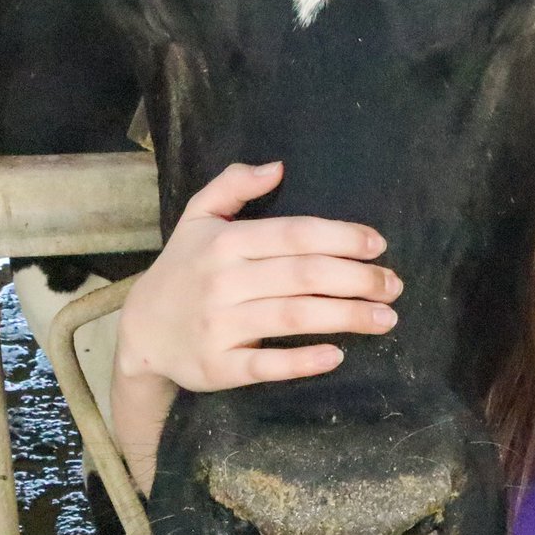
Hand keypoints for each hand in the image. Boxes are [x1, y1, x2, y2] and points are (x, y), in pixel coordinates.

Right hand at [115, 160, 400, 392]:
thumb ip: (234, 184)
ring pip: (293, 318)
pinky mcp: (217, 368)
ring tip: (385, 318)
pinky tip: (336, 355)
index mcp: (226, 242)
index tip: (379, 244)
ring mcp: (219, 326)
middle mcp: (223, 282)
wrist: (140, 332)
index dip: (341, 237)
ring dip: (346, 317)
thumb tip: (278, 167)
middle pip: (304, 276)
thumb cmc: (185, 268)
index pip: (295, 234)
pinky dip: (301, 361)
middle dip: (357, 279)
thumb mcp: (198, 217)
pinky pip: (265, 365)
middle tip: (394, 285)